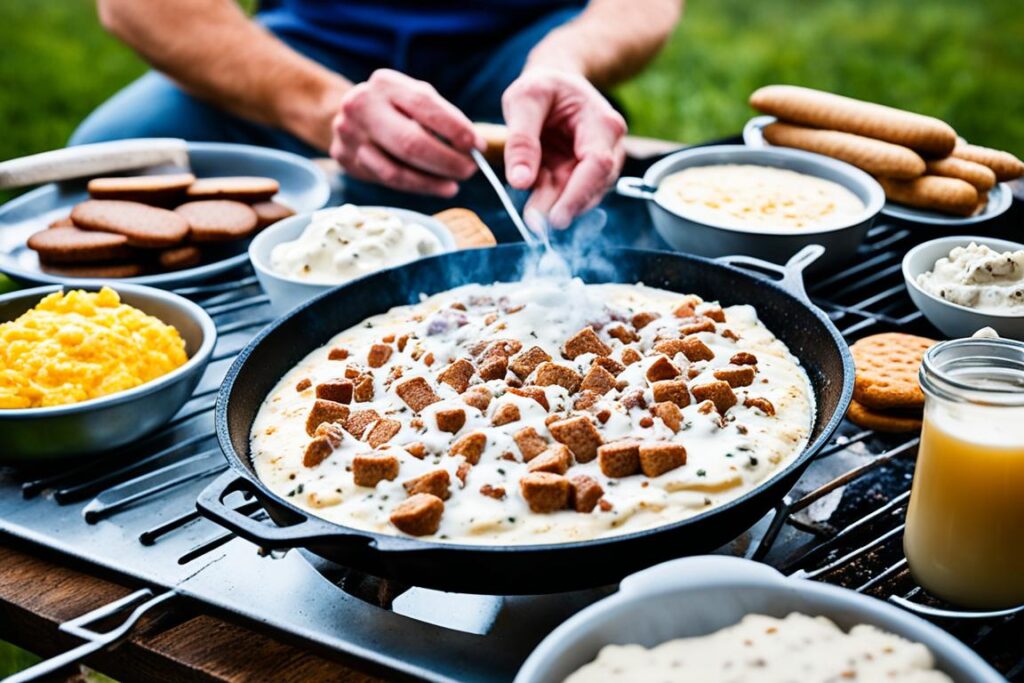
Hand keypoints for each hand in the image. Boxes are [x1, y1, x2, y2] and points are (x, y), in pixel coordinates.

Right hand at [330, 69, 484, 196]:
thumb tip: (474, 147)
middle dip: (446, 161)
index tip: (478, 146)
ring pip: (396, 170)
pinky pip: (387, 181)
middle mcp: (361, 105)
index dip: (456, 129)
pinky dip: (417, 187)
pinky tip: (437, 187)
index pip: (426, 107)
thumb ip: (441, 117)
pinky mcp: (345, 158)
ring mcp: (349, 134)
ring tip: (454, 185)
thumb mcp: (414, 99)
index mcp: (385, 83)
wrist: (347, 114)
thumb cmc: (395, 108)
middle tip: (469, 170)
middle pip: (410, 143)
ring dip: (432, 181)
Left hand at [502, 67, 626, 228]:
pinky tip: (534, 205)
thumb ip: (521, 139)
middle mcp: (609, 146)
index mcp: (602, 122)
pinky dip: (550, 201)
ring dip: (554, 207)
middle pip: (591, 186)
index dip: (578, 194)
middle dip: (562, 208)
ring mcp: (599, 163)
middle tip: (534, 224)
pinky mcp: (582, 175)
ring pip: (579, 196)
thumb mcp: (523, 100)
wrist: (554, 85)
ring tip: (530, 216)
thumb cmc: (542, 87)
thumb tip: (520, 182)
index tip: (555, 218)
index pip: (598, 164)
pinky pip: (568, 195)